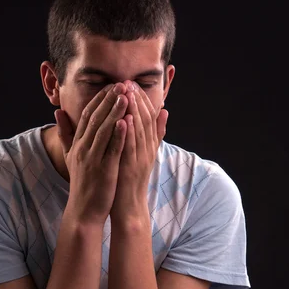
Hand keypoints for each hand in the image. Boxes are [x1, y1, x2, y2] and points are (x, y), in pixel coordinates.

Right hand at [55, 83, 128, 225]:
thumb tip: (57, 112)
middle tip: (121, 84)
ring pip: (104, 130)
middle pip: (95, 118)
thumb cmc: (82, 184)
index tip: (111, 85)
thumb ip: (65, 134)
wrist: (83, 211)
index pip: (87, 115)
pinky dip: (118, 135)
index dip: (99, 99)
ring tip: (126, 96)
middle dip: (109, 100)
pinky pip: (111, 149)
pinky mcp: (103, 170)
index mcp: (77, 144)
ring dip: (115, 112)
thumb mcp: (70, 156)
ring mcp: (92, 159)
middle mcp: (83, 149)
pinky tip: (127, 122)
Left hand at [109, 82, 168, 225]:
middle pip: (145, 120)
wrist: (128, 206)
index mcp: (148, 146)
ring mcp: (140, 158)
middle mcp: (146, 150)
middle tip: (129, 81)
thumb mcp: (144, 154)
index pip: (147, 117)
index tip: (133, 84)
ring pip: (139, 131)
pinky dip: (129, 132)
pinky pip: (131, 147)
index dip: (141, 99)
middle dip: (137, 99)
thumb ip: (153, 135)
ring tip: (127, 93)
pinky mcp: (132, 167)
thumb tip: (165, 112)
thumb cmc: (130, 180)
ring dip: (134, 111)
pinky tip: (124, 118)